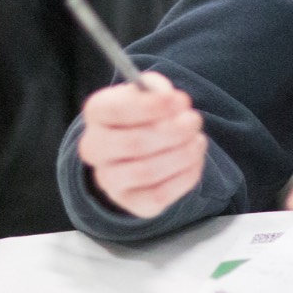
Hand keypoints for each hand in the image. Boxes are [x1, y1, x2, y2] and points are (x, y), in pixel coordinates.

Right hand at [75, 76, 206, 217]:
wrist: (139, 150)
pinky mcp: (131, 202)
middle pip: (133, 143)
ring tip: (198, 140)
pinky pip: (159, 195)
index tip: (181, 100)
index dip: (151, 106)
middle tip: (194, 120)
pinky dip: (185, 176)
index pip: (115, 110)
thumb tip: (174, 102)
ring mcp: (109, 179)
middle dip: (174, 131)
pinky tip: (195, 160)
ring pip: (147, 172)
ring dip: (182, 154)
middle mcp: (94, 148)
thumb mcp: (151, 92)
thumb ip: (160, 91)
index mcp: (97, 113)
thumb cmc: (147, 114)